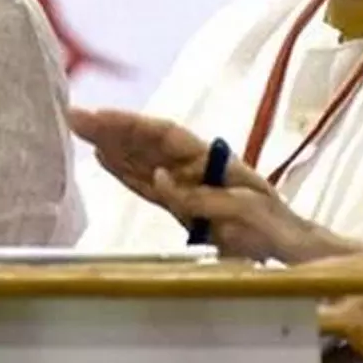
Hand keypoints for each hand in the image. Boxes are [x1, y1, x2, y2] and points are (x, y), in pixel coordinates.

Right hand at [70, 107, 299, 257]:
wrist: (287, 247)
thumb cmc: (273, 226)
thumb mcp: (243, 211)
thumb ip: (199, 198)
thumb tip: (159, 179)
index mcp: (211, 159)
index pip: (164, 134)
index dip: (131, 124)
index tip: (101, 116)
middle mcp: (193, 166)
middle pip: (146, 141)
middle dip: (111, 127)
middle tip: (75, 115)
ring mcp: (184, 184)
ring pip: (140, 158)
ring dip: (110, 143)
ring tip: (79, 129)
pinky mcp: (178, 204)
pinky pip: (144, 184)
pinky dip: (121, 171)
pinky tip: (102, 158)